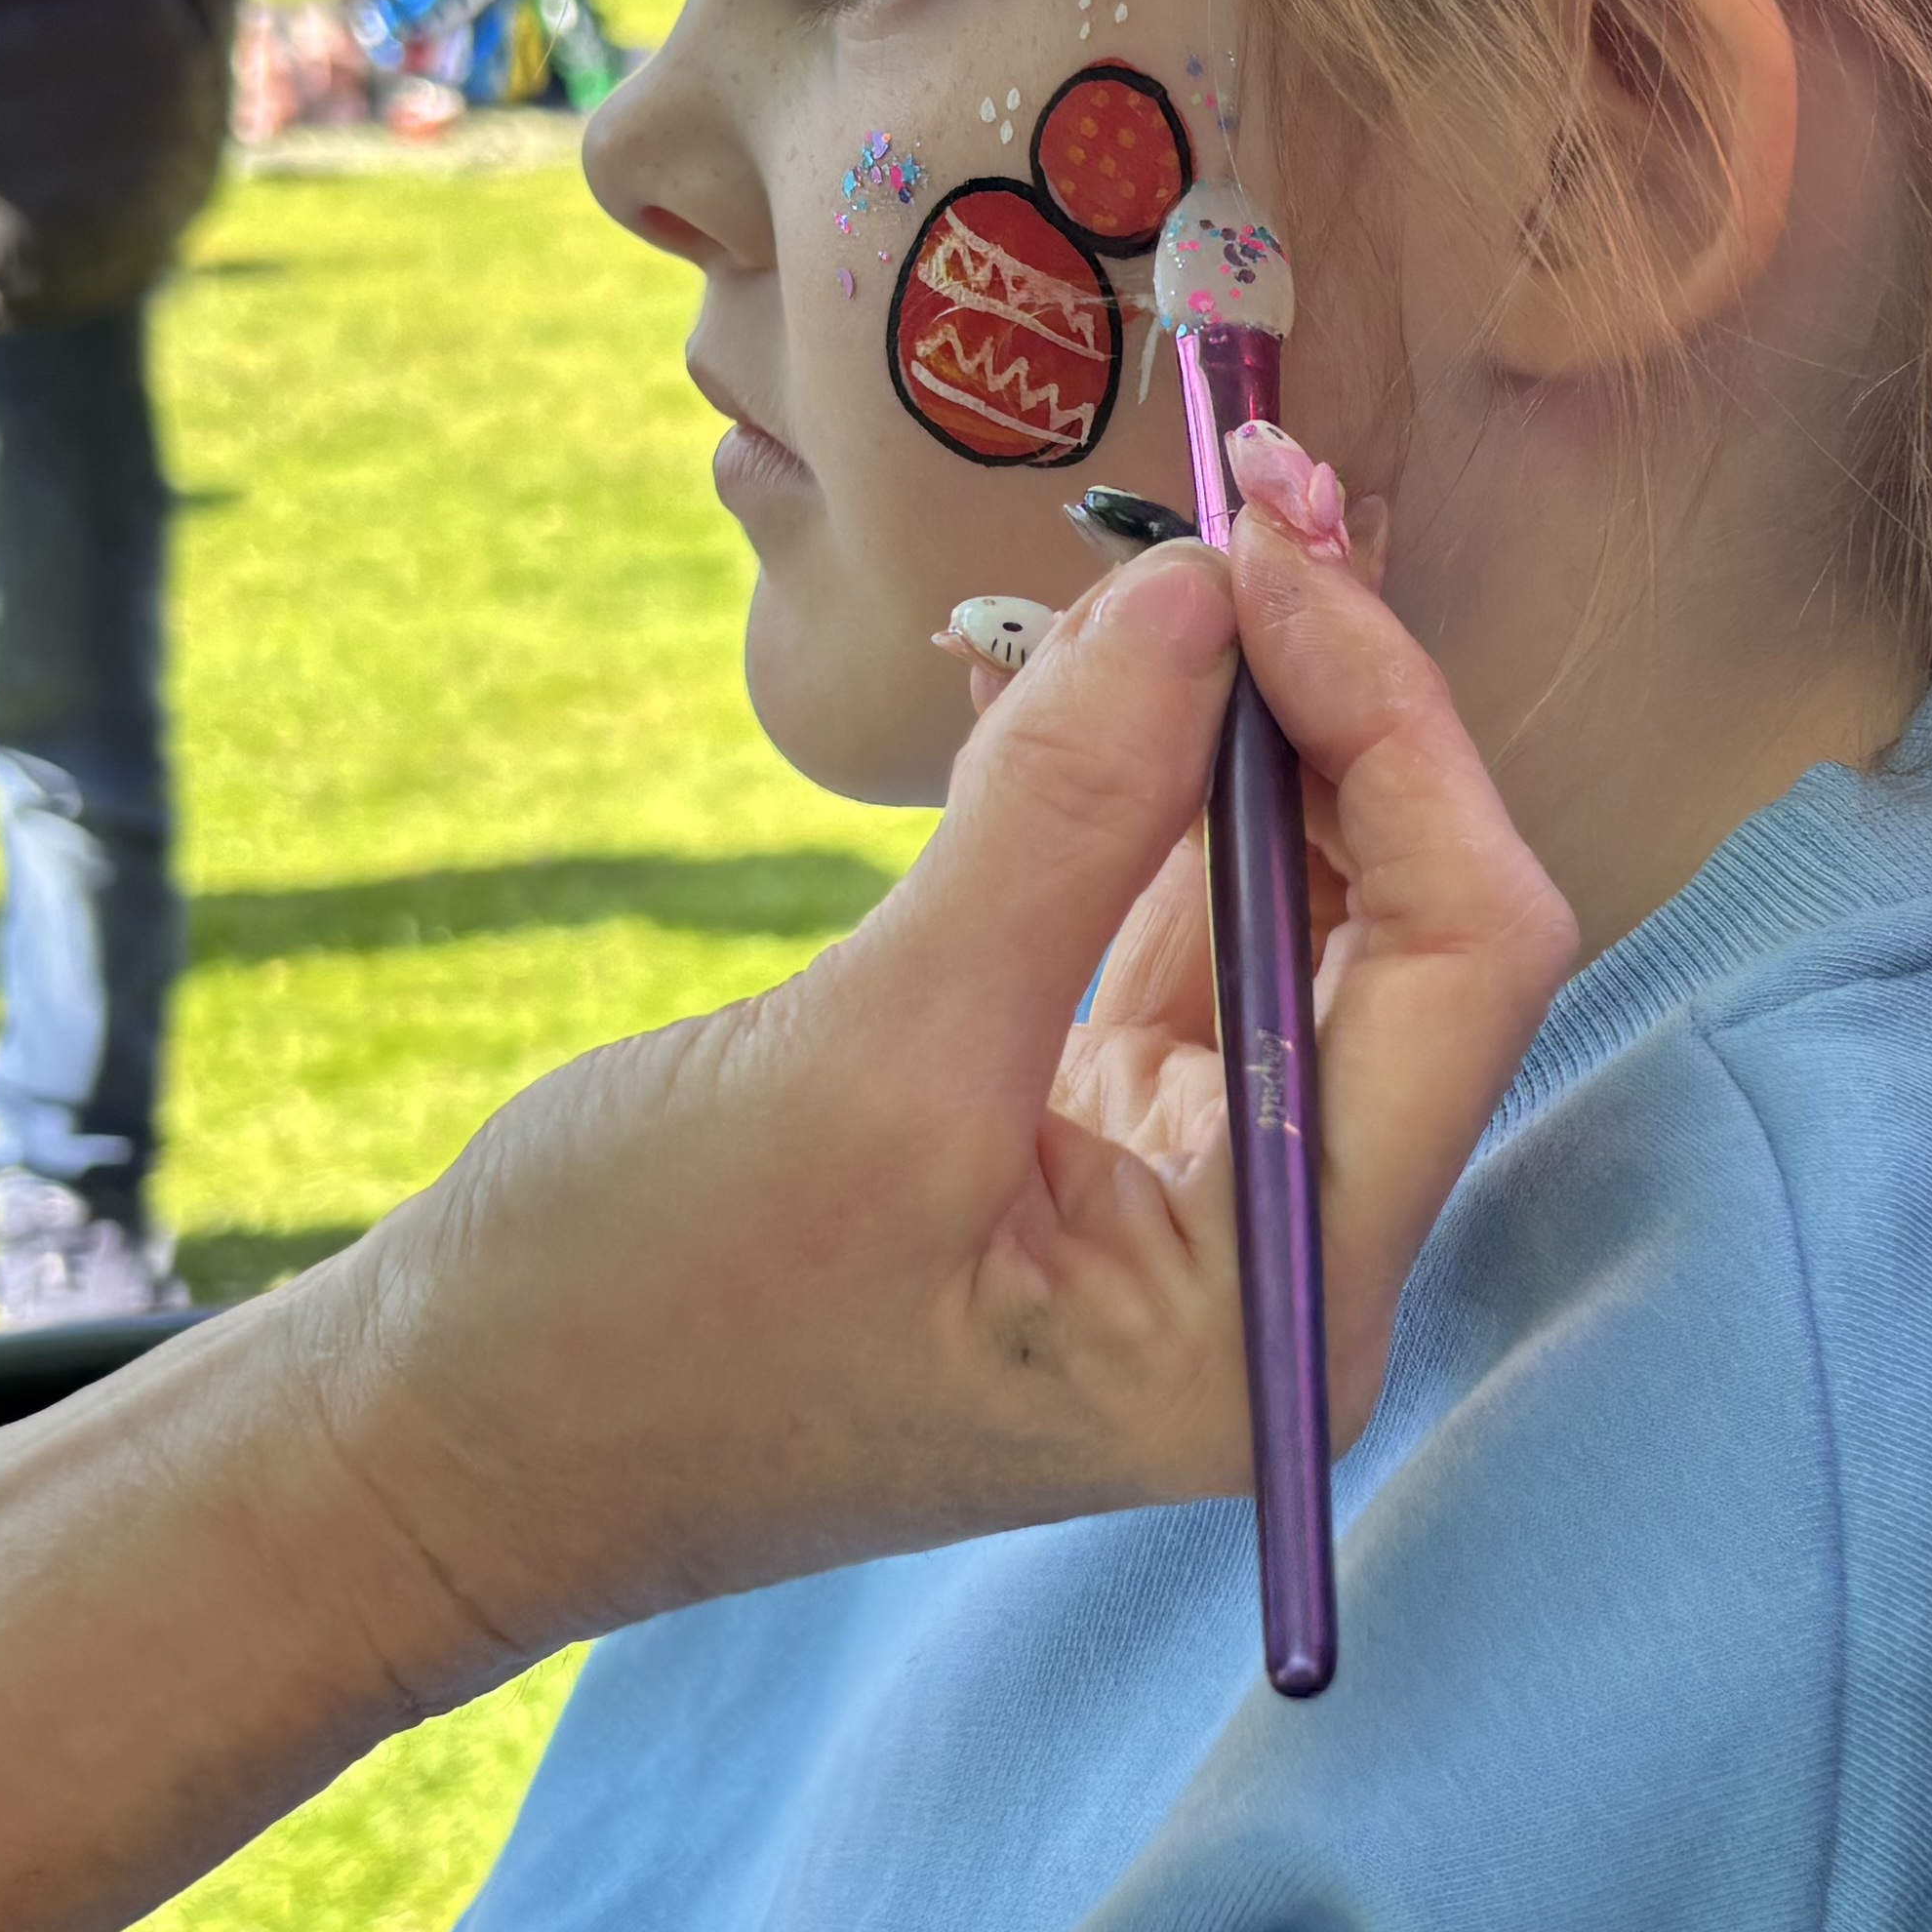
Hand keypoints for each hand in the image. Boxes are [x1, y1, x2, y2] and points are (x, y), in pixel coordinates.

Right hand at [352, 520, 1569, 1648]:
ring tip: (1159, 553)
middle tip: (1237, 498)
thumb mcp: (871, 1061)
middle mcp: (1279, 1261)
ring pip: (1291, 899)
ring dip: (1234, 720)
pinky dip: (1135, 784)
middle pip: (1403, 921)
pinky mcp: (1089, 1126)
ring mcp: (1189, 1192)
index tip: (1260, 567)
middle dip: (1327, 704)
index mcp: (1276, 1315)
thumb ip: (1059, 823)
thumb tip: (1197, 596)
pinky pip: (1170, 917)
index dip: (1393, 736)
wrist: (470, 1433)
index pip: (1461, 969)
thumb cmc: (651, 1316)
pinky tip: (1073, 661)